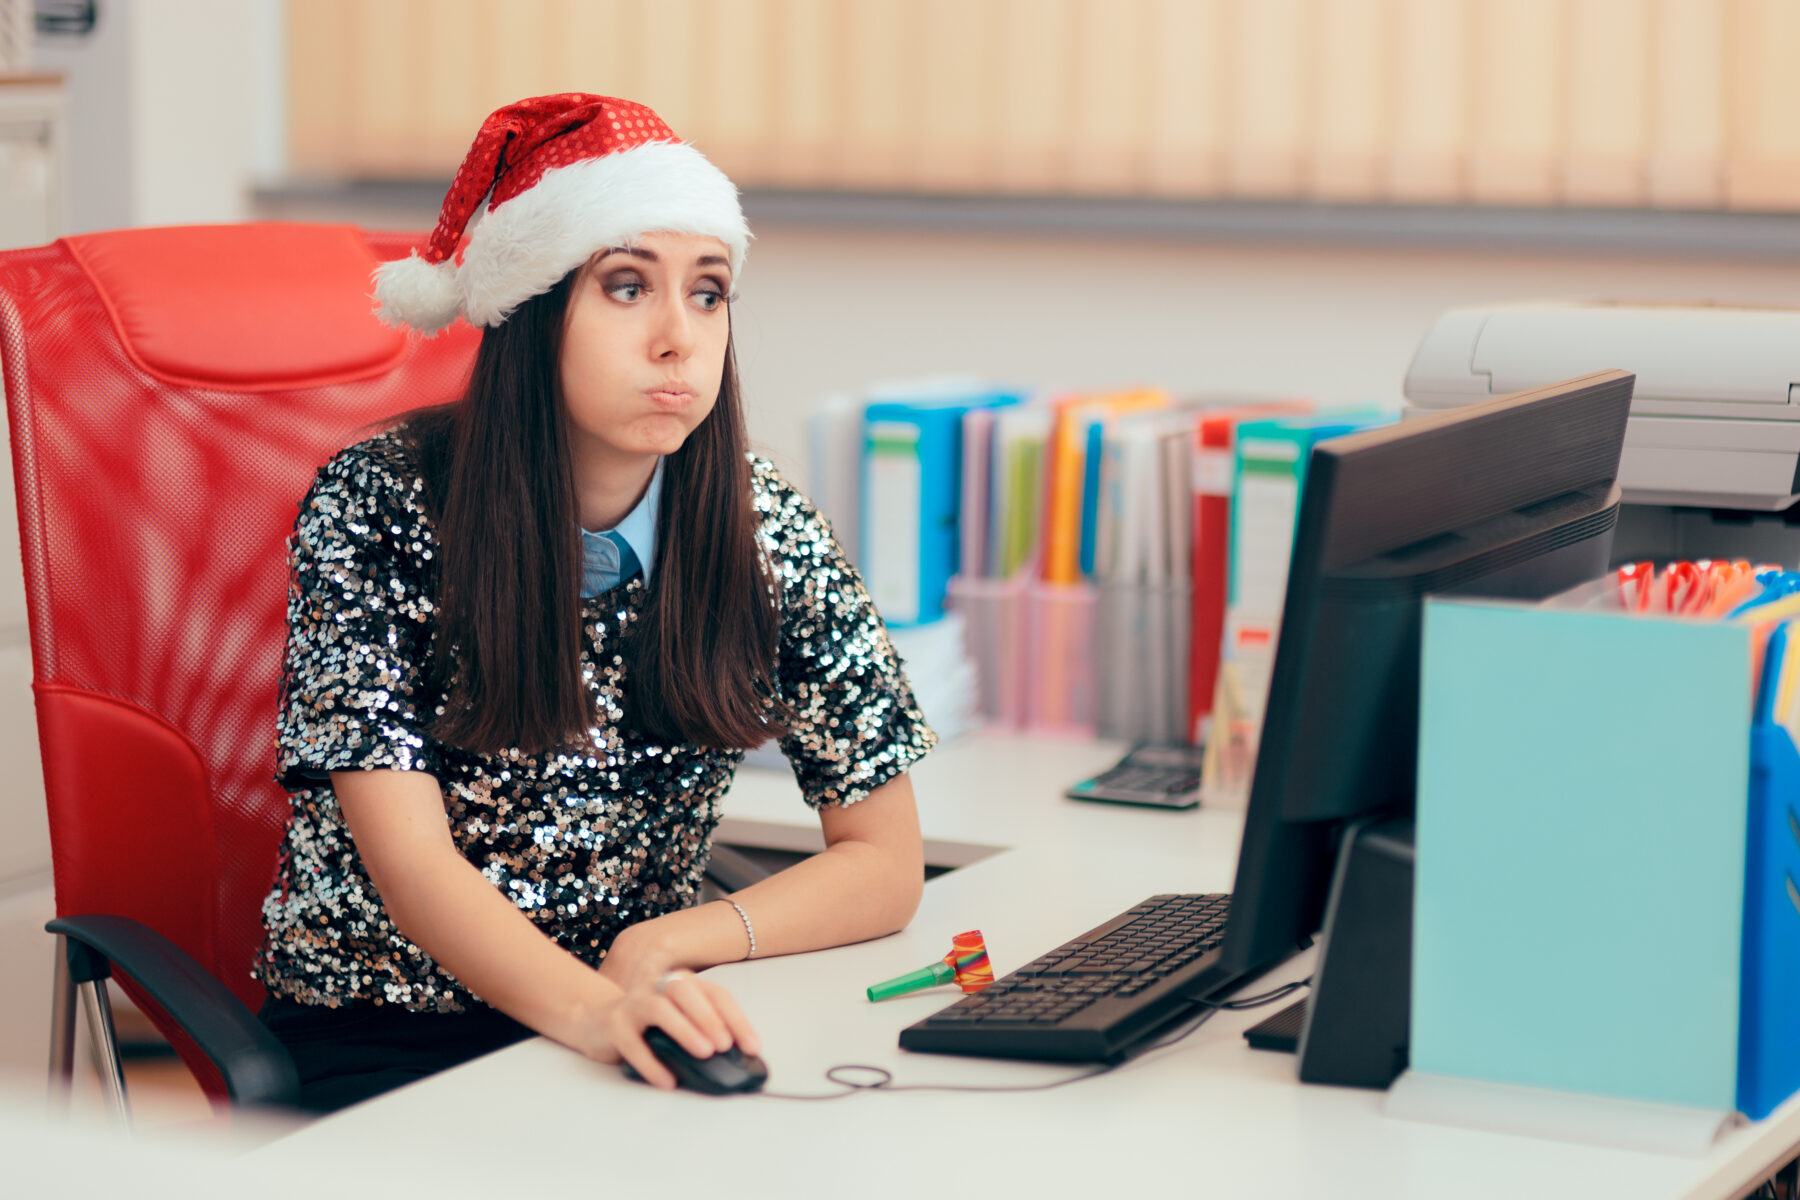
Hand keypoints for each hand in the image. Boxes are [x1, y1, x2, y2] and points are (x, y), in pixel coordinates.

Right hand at [577, 966, 760, 1089]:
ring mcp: (634, 1004)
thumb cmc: (649, 1027)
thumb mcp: (680, 1024)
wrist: (598, 1022)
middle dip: (709, 1018)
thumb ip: (703, 1032)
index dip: (737, 1019)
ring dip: (685, 1029)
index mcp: (683, 984)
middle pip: (686, 993)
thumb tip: (736, 1062)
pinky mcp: (614, 1025)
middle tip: (725, 1045)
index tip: (752, 1047)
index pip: (716, 995)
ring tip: (704, 1053)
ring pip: (660, 1008)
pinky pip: (633, 1043)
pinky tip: (667, 1081)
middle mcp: (658, 987)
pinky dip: (651, 1064)